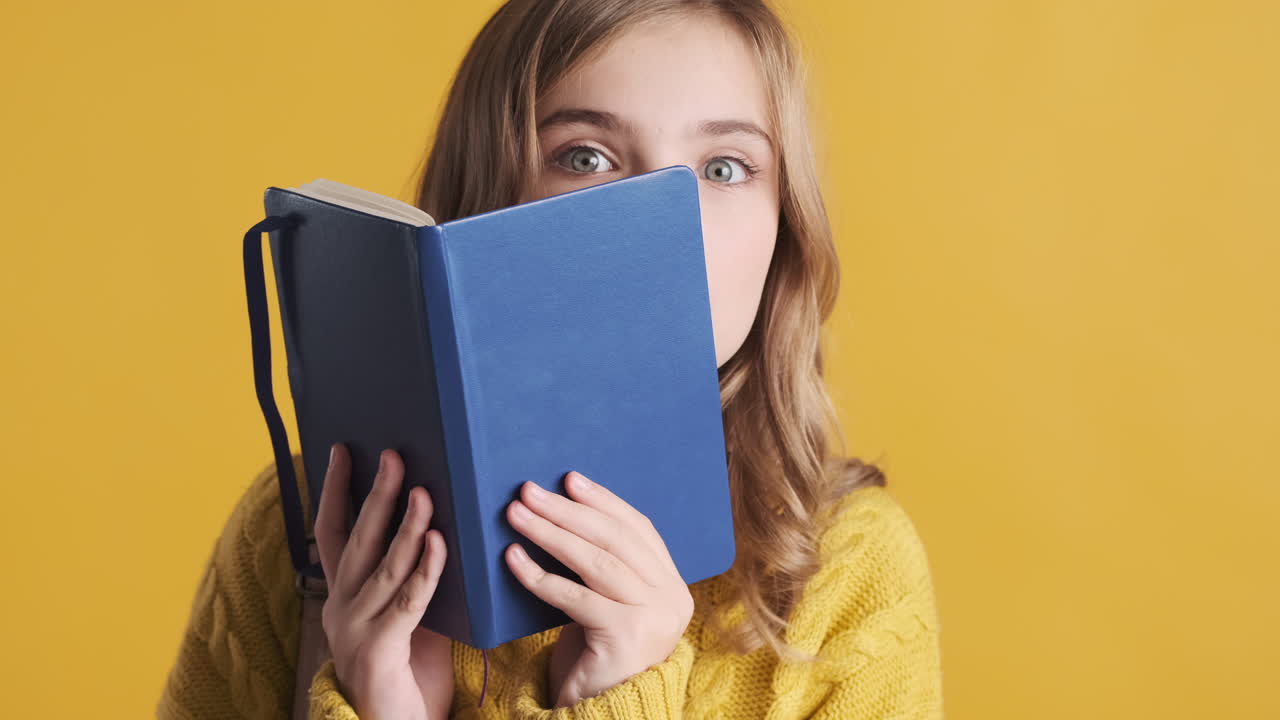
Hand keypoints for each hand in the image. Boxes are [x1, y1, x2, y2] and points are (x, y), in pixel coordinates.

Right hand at [315, 444, 454, 719]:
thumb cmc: (408, 672)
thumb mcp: (409, 614)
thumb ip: (413, 576)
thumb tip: (439, 525)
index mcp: (343, 594)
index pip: (332, 531)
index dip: (335, 489)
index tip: (343, 449)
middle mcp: (341, 606)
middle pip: (357, 538)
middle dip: (374, 493)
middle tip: (392, 455)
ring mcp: (354, 628)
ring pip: (384, 565)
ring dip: (405, 525)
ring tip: (422, 490)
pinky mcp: (378, 649)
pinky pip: (407, 601)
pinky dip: (425, 569)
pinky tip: (437, 541)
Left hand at [503, 471, 693, 707]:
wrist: (601, 712)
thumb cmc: (597, 652)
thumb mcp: (609, 601)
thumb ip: (605, 563)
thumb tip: (563, 503)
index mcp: (672, 584)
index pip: (638, 528)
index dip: (603, 501)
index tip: (569, 479)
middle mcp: (672, 599)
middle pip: (615, 540)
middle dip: (568, 511)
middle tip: (529, 491)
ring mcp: (653, 619)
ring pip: (596, 563)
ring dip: (550, 533)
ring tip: (516, 514)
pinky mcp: (626, 638)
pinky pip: (575, 597)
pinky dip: (539, 576)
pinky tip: (513, 559)